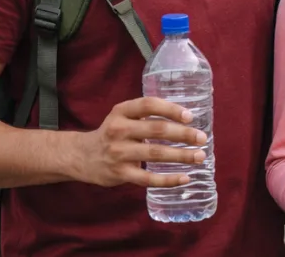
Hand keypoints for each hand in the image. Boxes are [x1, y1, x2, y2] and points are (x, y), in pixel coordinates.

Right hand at [72, 97, 207, 187]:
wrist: (82, 157)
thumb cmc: (113, 133)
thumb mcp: (123, 116)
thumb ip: (148, 115)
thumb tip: (188, 117)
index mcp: (121, 111)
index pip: (149, 105)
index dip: (171, 109)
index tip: (190, 116)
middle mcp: (118, 130)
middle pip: (157, 129)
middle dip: (183, 134)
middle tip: (202, 138)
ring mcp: (118, 153)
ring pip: (156, 154)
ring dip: (181, 155)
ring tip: (200, 156)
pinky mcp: (120, 174)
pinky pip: (148, 179)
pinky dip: (168, 179)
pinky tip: (185, 178)